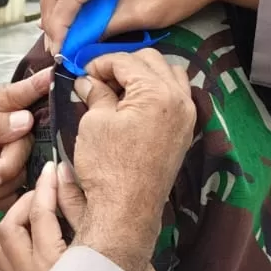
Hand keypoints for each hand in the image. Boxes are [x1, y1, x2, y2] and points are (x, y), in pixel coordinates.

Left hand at [0, 161, 88, 270]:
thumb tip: (65, 176)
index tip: (51, 170)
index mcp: (54, 265)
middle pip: (9, 227)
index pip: (39, 213)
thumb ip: (80, 208)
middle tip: (44, 193)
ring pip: (1, 251)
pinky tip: (31, 252)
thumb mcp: (107, 247)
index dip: (45, 185)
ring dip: (14, 230)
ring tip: (37, 220)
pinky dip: (12, 258)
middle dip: (24, 203)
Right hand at [69, 49, 195, 270]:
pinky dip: (157, 92)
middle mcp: (179, 100)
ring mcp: (186, 117)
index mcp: (157, 92)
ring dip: (145, 75)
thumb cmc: (108, 167)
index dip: (100, 63)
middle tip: (99, 79)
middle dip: (123, 65)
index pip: (126, 61)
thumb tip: (88, 81)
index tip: (83, 75)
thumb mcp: (95, 123)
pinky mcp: (184, 132)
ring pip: (169, 76)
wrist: (126, 209)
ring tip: (119, 89)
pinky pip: (175, 97)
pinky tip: (135, 104)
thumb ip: (96, 94)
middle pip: (152, 62)